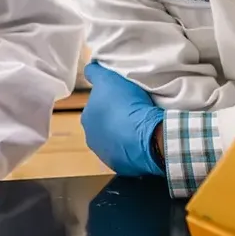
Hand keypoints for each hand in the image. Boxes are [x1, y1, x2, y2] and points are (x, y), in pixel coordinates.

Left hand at [81, 62, 163, 176]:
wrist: (147, 136)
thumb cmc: (126, 105)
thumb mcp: (108, 79)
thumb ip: (95, 73)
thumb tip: (89, 68)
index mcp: (87, 118)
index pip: (96, 106)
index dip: (110, 100)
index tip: (122, 97)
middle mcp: (92, 139)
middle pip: (104, 124)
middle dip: (115, 118)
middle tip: (132, 110)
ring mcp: (106, 155)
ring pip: (115, 140)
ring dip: (124, 133)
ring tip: (139, 126)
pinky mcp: (121, 167)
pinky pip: (127, 154)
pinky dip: (133, 147)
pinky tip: (142, 140)